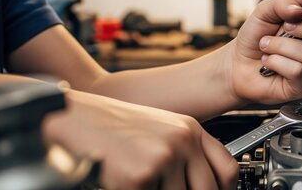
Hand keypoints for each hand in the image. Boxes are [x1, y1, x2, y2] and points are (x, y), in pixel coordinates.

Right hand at [42, 90, 237, 189]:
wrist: (74, 119)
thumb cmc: (112, 127)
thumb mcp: (160, 132)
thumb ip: (185, 155)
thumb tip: (202, 184)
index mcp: (190, 130)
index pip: (227, 170)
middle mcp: (182, 142)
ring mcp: (162, 159)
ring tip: (142, 181)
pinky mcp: (138, 176)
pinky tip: (124, 182)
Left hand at [226, 0, 301, 103]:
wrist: (238, 63)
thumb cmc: (255, 37)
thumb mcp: (266, 11)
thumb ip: (283, 3)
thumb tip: (300, 10)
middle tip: (285, 27)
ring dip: (282, 47)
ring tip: (267, 46)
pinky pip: (299, 72)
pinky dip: (277, 62)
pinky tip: (268, 61)